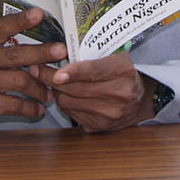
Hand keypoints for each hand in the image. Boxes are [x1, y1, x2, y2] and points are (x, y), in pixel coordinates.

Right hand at [0, 8, 65, 132]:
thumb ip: (2, 48)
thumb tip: (42, 44)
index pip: (0, 28)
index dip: (20, 20)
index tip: (39, 13)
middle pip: (15, 55)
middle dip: (42, 53)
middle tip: (61, 51)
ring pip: (19, 82)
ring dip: (40, 88)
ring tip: (50, 93)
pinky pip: (14, 105)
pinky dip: (30, 108)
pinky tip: (38, 109)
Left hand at [40, 52, 155, 132]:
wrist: (143, 99)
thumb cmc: (124, 72)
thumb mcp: (115, 56)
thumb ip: (91, 55)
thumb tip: (59, 52)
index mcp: (123, 71)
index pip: (94, 72)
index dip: (73, 73)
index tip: (56, 74)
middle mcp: (119, 95)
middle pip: (76, 89)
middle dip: (51, 78)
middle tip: (36, 68)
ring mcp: (110, 114)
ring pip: (69, 102)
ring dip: (56, 91)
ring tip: (50, 80)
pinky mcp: (101, 127)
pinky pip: (72, 114)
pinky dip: (65, 103)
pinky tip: (64, 93)